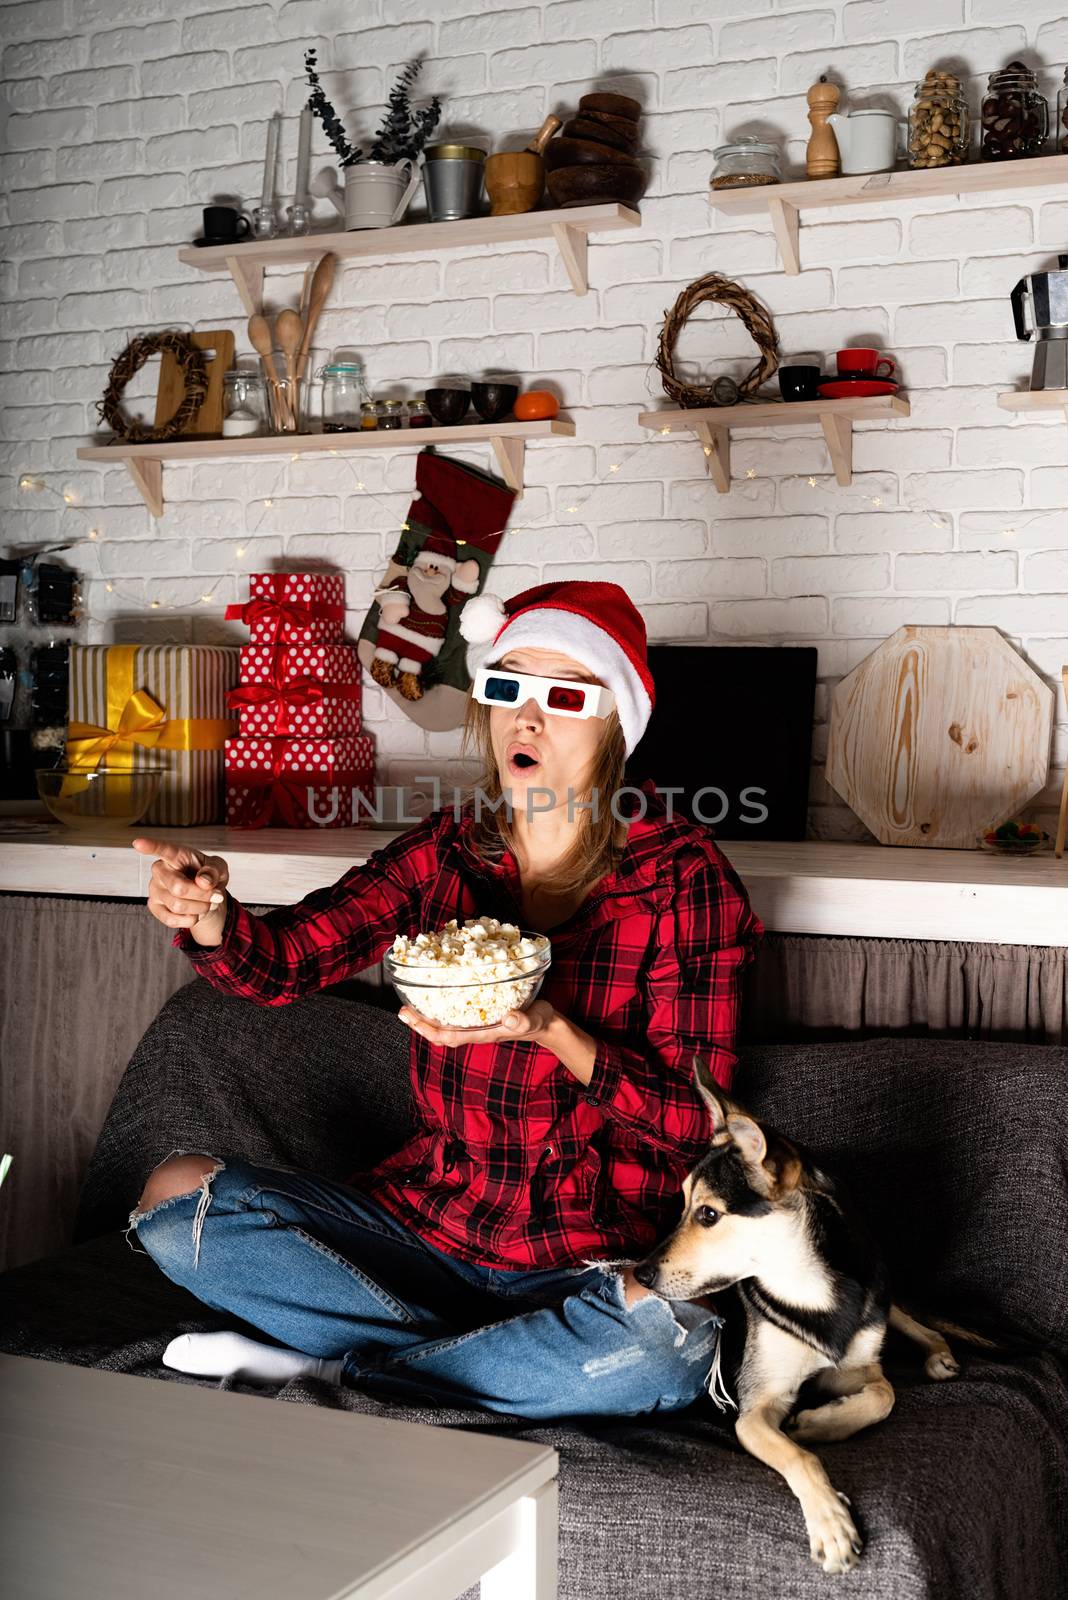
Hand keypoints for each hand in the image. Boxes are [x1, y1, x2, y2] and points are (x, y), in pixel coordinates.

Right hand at [132, 835, 229, 942]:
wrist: (205, 897)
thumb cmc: (209, 876)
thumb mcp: (219, 868)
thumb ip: (214, 870)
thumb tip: (202, 881)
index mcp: (176, 855)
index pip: (163, 850)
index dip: (150, 846)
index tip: (137, 843)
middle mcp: (160, 870)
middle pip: (179, 888)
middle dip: (203, 895)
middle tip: (217, 895)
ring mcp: (154, 889)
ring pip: (178, 906)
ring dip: (201, 908)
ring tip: (206, 903)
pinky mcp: (153, 906)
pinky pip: (173, 920)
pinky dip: (192, 919)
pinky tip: (194, 911)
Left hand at [398, 998, 556, 1048]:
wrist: (545, 1023)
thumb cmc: (538, 1021)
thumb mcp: (534, 1019)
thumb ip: (523, 1020)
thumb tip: (509, 1018)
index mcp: (483, 1032)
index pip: (449, 1036)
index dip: (428, 1030)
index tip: (411, 1018)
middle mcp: (476, 1029)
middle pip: (441, 1033)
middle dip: (420, 1024)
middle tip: (402, 1011)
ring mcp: (477, 1023)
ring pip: (445, 1025)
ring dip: (427, 1017)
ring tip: (411, 1004)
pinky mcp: (480, 1014)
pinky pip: (455, 1015)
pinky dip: (441, 1007)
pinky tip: (435, 995)